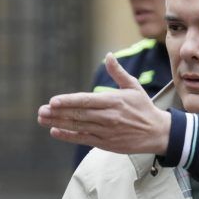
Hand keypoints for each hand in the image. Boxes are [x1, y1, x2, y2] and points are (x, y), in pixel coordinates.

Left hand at [37, 53, 170, 154]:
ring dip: (58, 123)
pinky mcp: (106, 143)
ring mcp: (107, 131)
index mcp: (114, 101)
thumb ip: (118, 73)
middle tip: (40, 111)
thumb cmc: (144, 108)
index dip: (69, 101)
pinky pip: (83, 139)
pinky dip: (69, 136)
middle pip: (79, 114)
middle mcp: (109, 117)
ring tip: (43, 119)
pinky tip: (55, 131)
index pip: (87, 101)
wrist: (157, 133)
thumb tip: (108, 55)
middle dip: (58, 113)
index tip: (53, 101)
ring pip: (78, 127)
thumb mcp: (134, 87)